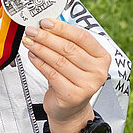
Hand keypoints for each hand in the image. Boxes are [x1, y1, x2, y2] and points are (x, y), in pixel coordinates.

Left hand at [22, 17, 111, 132]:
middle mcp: (98, 72)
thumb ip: (68, 43)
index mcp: (102, 58)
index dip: (62, 28)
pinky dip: (40, 63)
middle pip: (69, 48)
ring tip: (30, 42)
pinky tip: (33, 56)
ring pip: (59, 60)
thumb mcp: (76, 61)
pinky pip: (52, 74)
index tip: (46, 22)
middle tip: (33, 30)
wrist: (71, 110)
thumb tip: (48, 25)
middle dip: (47, 37)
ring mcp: (87, 85)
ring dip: (41, 48)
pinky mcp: (72, 95)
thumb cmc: (72, 81)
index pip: (82, 37)